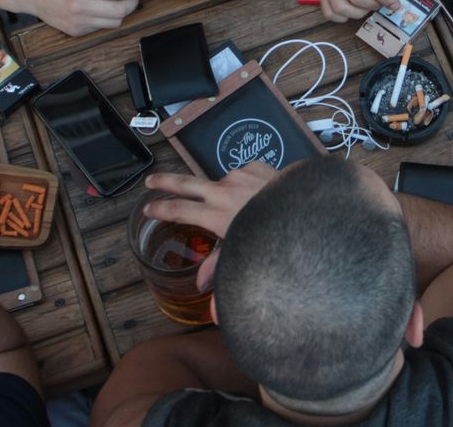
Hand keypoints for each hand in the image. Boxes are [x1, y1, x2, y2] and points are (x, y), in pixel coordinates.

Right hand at [142, 163, 280, 290]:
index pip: (179, 211)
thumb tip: (201, 287)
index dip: (161, 210)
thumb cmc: (272, 236)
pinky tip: (259, 195)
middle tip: (150, 179)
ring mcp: (239, 176)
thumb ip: (219, 267)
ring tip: (241, 207)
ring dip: (225, 192)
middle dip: (165, 181)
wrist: (304, 210)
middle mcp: (222, 191)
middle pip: (185, 184)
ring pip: (223, 183)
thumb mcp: (242, 254)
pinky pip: (246, 174)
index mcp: (215, 214)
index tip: (148, 208)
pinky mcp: (257, 166)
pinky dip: (247, 183)